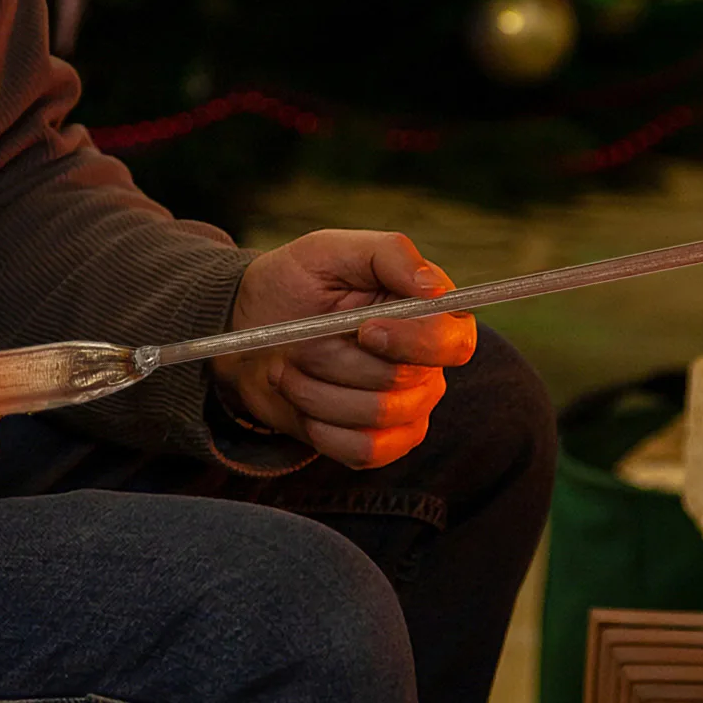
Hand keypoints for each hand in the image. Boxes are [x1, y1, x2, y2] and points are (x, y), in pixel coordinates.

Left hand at [215, 230, 474, 468]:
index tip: (366, 329)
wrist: (251, 330)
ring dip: (318, 391)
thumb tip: (435, 287)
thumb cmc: (298, 282)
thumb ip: (391, 254)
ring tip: (290, 365)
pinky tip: (301, 400)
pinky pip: (364, 451)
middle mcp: (429, 364)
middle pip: (403, 382)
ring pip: (375, 416)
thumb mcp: (333, 250)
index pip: (452, 341)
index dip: (412, 341)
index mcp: (433, 312)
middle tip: (304, 339)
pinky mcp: (382, 443)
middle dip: (339, 360)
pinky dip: (321, 427)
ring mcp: (409, 408)